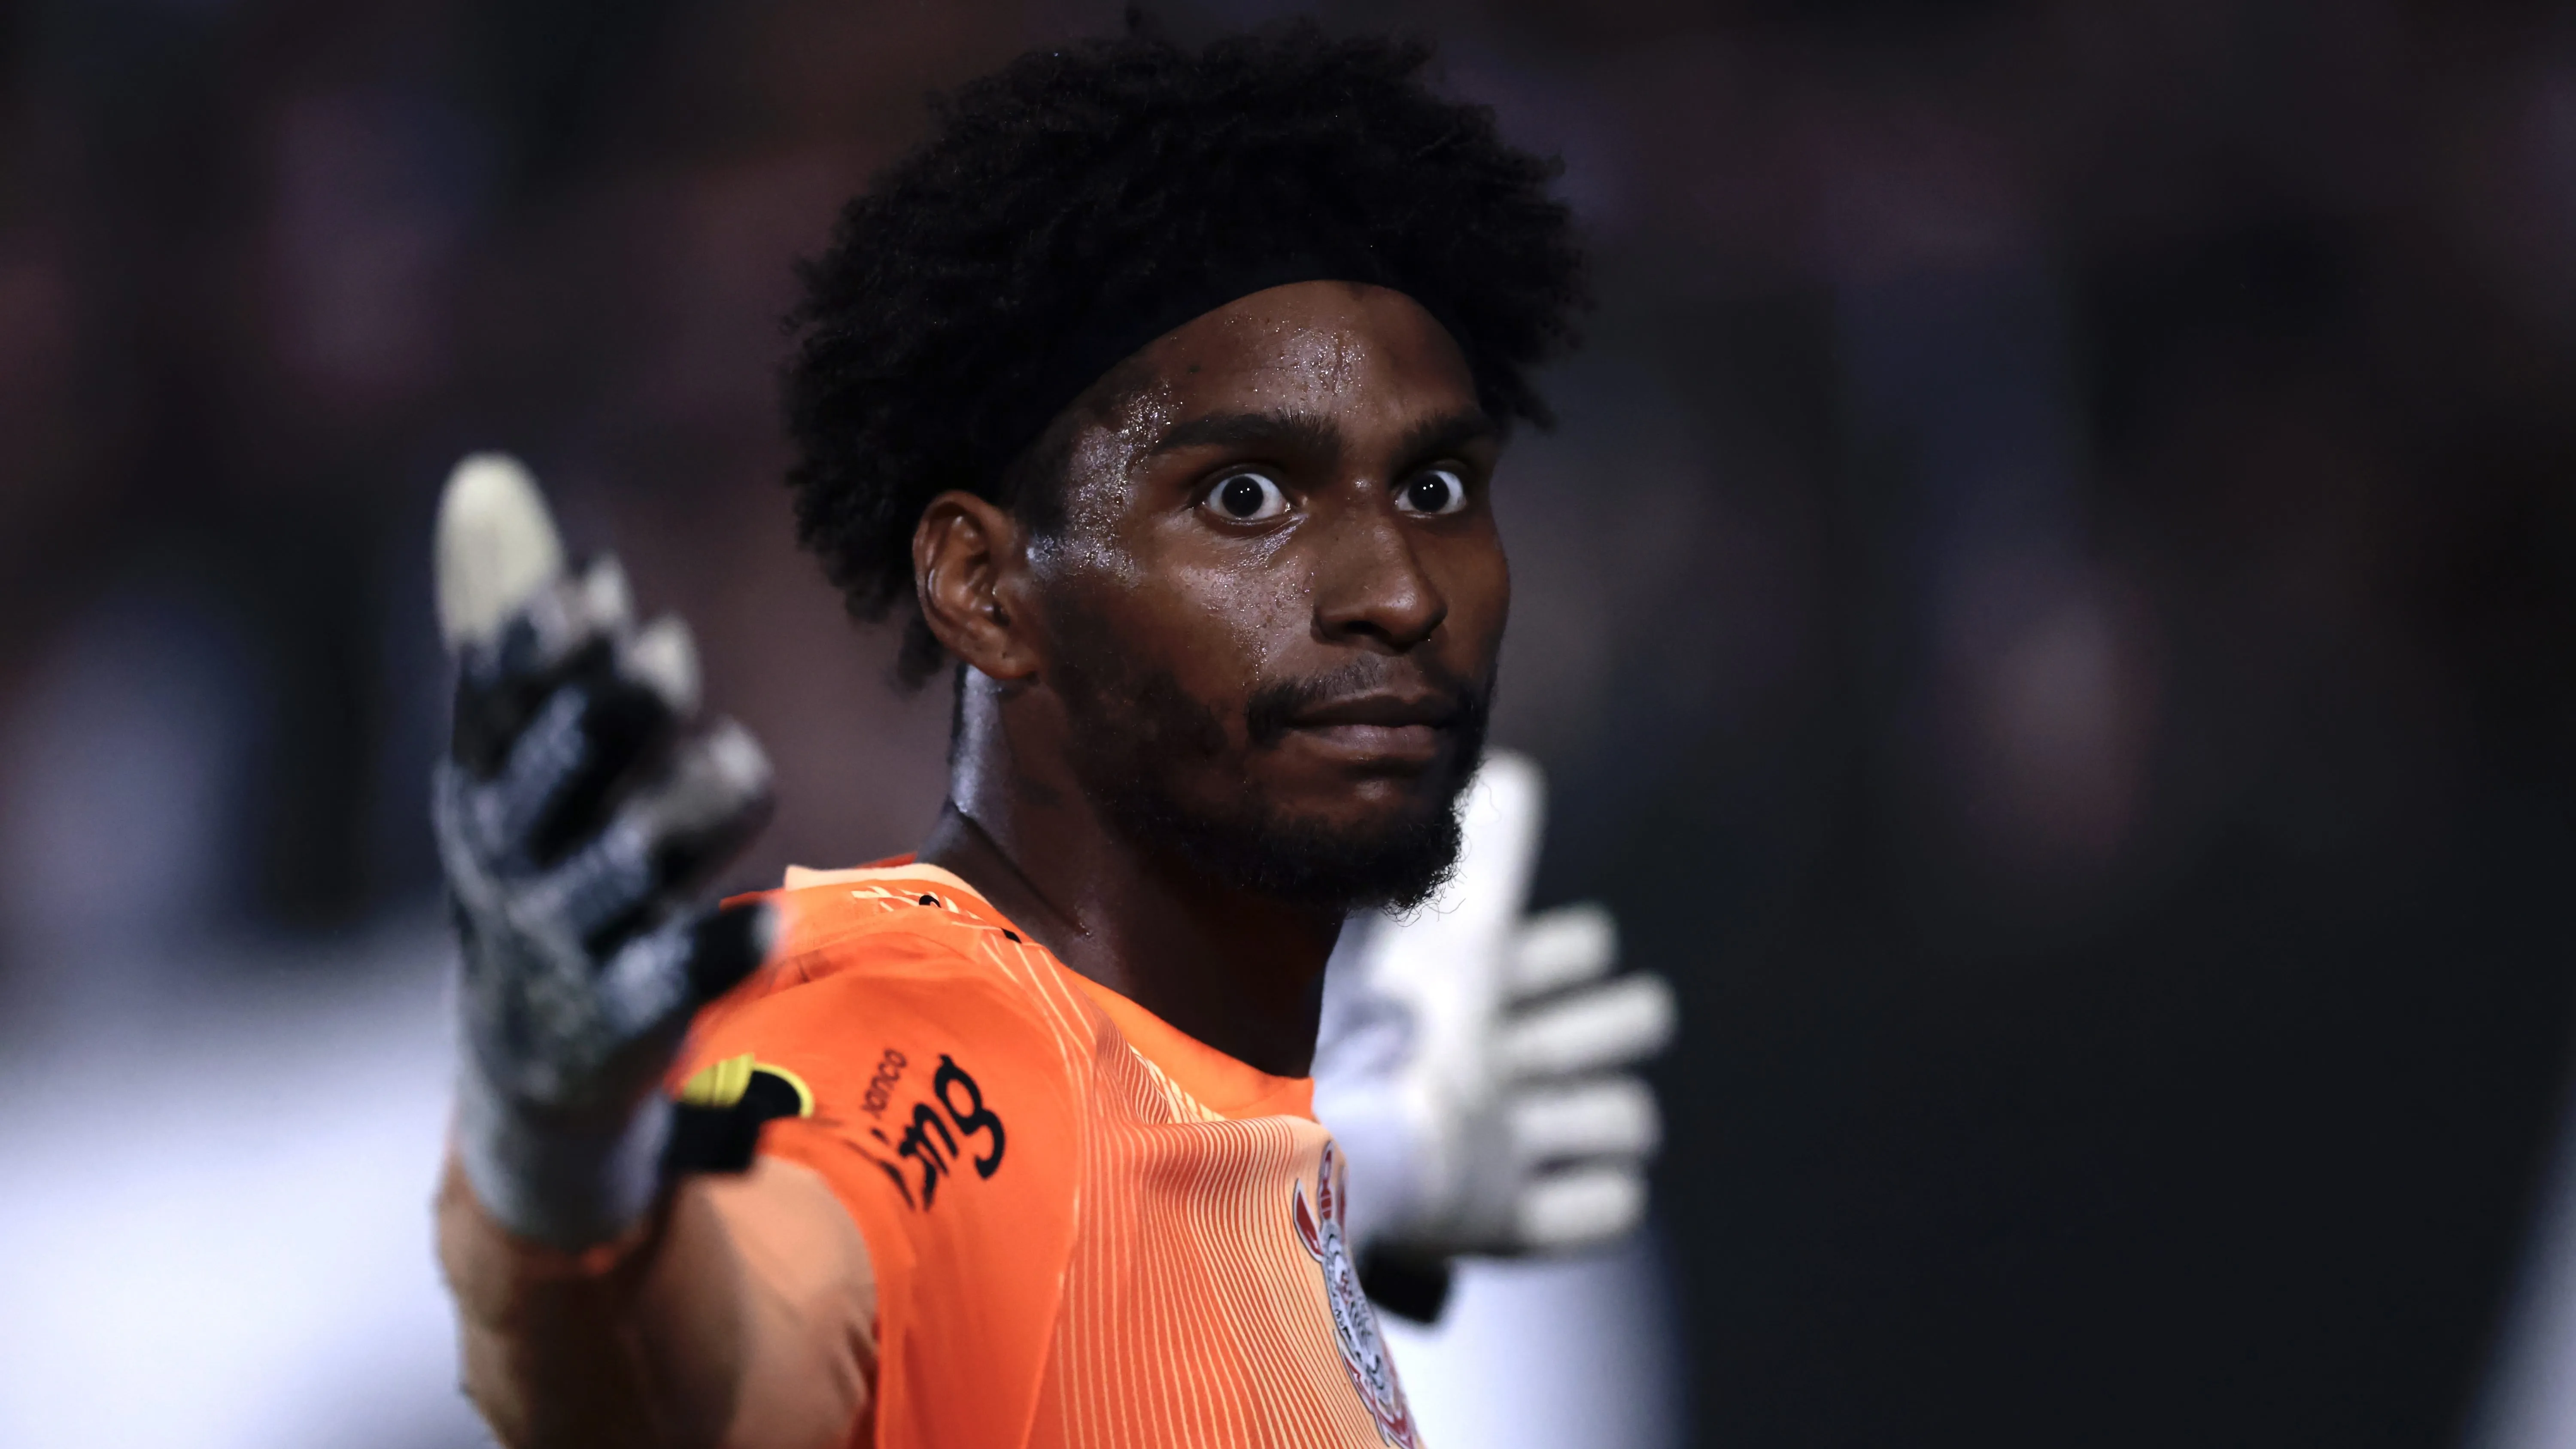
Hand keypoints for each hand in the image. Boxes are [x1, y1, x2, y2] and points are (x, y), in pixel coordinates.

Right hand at [433, 454, 776, 1249]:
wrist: (532, 1071)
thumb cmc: (540, 865)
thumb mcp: (511, 756)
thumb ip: (509, 623)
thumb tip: (486, 477)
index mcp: (484, 790)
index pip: (494, 708)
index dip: (535, 648)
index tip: (593, 583)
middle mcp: (513, 864)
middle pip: (553, 779)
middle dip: (605, 716)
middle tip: (667, 649)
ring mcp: (567, 948)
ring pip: (621, 874)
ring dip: (677, 818)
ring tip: (740, 761)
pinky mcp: (625, 1025)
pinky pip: (673, 987)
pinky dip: (719, 959)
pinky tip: (773, 925)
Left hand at [1315, 750, 1675, 1272]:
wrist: (1332, 1150)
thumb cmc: (1380, 1027)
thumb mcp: (1440, 935)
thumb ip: (1485, 859)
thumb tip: (1517, 772)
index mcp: (1472, 989)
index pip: (1568, 952)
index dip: (1570, 949)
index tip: (1555, 951)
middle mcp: (1496, 1065)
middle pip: (1615, 1027)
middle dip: (1612, 1020)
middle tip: (1547, 1036)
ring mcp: (1503, 1145)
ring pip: (1622, 1117)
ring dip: (1605, 1113)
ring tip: (1540, 1112)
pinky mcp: (1502, 1217)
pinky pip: (1597, 1210)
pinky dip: (1598, 1198)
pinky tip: (1559, 1178)